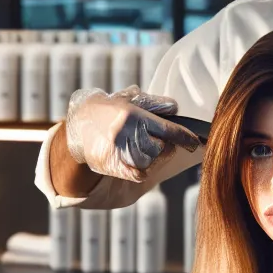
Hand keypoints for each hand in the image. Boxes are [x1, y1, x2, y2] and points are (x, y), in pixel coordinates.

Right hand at [65, 86, 202, 182]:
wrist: (78, 124)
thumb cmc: (108, 109)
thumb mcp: (129, 99)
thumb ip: (154, 103)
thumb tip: (175, 108)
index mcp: (133, 115)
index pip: (168, 130)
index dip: (185, 138)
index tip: (195, 143)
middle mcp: (126, 133)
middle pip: (160, 148)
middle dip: (162, 146)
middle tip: (155, 140)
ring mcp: (118, 151)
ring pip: (150, 162)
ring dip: (150, 157)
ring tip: (139, 148)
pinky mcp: (111, 164)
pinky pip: (137, 173)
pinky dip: (143, 171)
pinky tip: (140, 166)